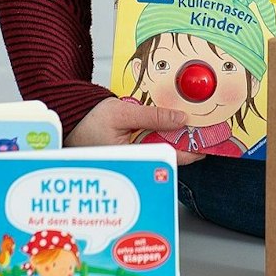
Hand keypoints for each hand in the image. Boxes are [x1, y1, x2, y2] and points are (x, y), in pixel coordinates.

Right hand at [74, 96, 202, 163]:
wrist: (69, 118)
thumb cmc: (87, 119)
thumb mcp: (123, 113)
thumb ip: (153, 116)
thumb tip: (180, 119)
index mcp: (129, 158)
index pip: (167, 157)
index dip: (190, 151)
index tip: (207, 145)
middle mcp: (132, 162)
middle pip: (166, 155)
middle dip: (185, 145)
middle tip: (204, 135)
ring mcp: (132, 157)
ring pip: (160, 150)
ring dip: (174, 140)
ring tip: (190, 129)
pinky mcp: (130, 151)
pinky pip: (151, 145)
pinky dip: (161, 136)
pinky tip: (170, 128)